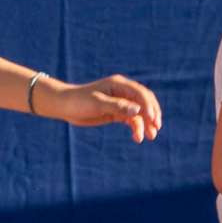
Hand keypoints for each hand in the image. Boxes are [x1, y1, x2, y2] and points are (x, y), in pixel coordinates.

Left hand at [42, 75, 164, 140]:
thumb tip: (138, 110)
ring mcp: (120, 102)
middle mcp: (122, 92)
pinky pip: (131, 119)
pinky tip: (138, 137)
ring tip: (151, 136)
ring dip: (146, 123)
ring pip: (139, 112)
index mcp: (119, 84)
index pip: (140, 93)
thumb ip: (118, 106)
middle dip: (152, 114)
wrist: (65, 106)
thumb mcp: (98, 104)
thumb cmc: (79, 101)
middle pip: (144, 101)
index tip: (152, 119)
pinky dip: (136, 127)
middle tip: (156, 127)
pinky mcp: (116, 112)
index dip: (149, 105)